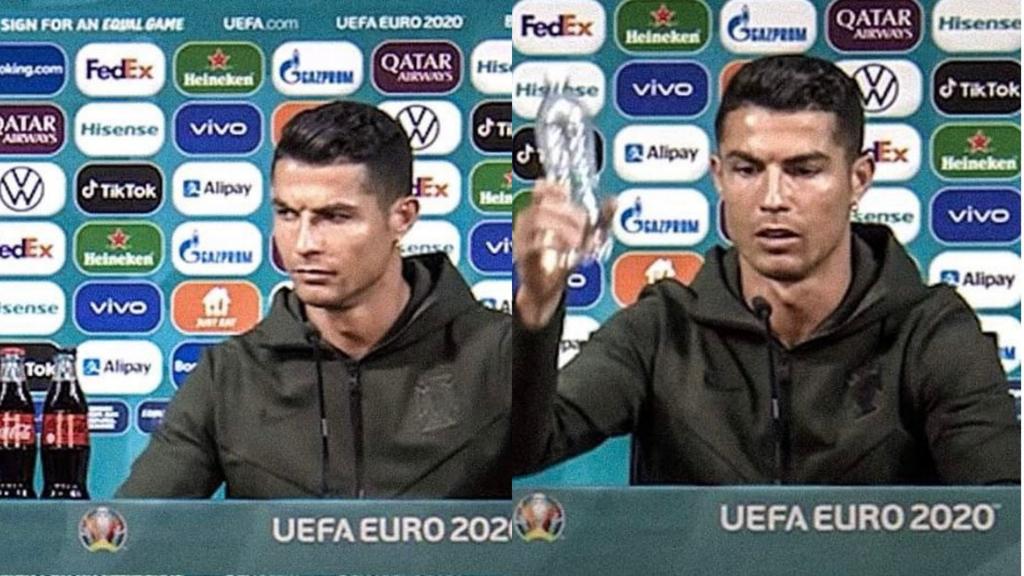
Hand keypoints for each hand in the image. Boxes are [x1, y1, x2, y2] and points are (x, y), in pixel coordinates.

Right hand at [513, 181, 613, 328]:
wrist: (546, 290)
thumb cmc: (561, 260)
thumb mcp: (584, 237)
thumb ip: (599, 220)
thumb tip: (614, 202)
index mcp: (540, 213)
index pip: (540, 191)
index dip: (552, 188)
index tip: (566, 191)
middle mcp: (528, 223)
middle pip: (543, 205)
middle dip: (567, 212)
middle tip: (583, 224)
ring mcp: (524, 238)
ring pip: (537, 220)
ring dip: (561, 226)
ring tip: (577, 240)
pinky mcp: (523, 256)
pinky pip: (533, 244)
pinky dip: (552, 243)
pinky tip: (566, 249)